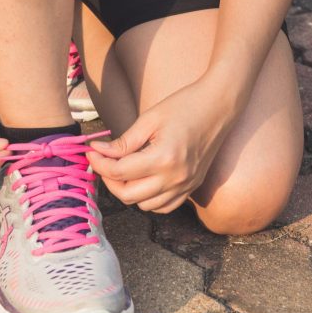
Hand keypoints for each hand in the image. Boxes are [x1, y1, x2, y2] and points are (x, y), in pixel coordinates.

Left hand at [87, 77, 240, 212]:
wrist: (219, 106)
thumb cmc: (184, 106)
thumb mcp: (149, 119)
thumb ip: (124, 142)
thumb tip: (98, 152)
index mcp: (163, 158)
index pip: (119, 172)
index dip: (99, 163)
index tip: (92, 151)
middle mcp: (175, 178)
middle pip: (128, 195)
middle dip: (109, 180)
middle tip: (104, 161)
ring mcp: (186, 186)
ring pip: (144, 206)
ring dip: (128, 191)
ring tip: (123, 170)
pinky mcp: (192, 187)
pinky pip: (164, 207)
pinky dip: (149, 199)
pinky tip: (143, 181)